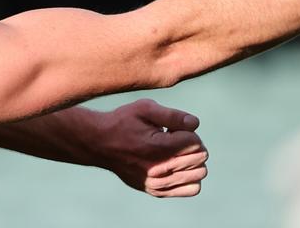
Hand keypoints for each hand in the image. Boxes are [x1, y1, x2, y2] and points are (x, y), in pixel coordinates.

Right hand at [94, 99, 208, 196]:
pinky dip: (190, 176)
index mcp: (159, 148)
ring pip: (198, 174)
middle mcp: (160, 169)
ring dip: (192, 160)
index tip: (171, 128)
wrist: (99, 144)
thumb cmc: (122, 122)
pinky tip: (175, 165)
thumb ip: (172, 115)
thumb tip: (195, 124)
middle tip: (173, 138)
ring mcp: (158, 183)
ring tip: (173, 151)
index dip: (187, 131)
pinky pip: (191, 189)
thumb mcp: (145, 109)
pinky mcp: (156, 191)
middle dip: (192, 144)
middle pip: (200, 158)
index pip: (195, 142)